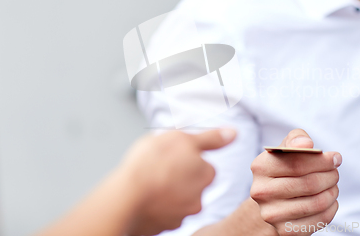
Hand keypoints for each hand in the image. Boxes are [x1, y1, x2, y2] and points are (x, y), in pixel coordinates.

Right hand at [119, 128, 236, 234]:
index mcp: (205, 174)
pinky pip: (163, 214)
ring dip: (167, 192)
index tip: (172, 157)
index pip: (204, 165)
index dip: (187, 159)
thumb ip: (210, 138)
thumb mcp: (182, 139)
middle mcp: (198, 198)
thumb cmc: (151, 164)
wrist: (126, 197)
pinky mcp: (165, 227)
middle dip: (179, 177)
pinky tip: (145, 197)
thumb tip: (232, 133)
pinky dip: (157, 206)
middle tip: (159, 169)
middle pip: (192, 184)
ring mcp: (181, 215)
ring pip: (177, 200)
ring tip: (149, 183)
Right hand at [250, 129, 340, 235]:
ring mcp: (271, 214)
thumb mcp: (287, 148)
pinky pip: (318, 220)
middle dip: (330, 176)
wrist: (273, 200)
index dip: (322, 160)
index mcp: (260, 167)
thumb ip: (296, 139)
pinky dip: (331, 209)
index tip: (336, 158)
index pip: (297, 162)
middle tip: (336, 173)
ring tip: (333, 186)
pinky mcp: (284, 231)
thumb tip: (306, 144)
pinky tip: (329, 200)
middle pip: (308, 183)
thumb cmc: (284, 168)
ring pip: (316, 202)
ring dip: (332, 192)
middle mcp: (261, 192)